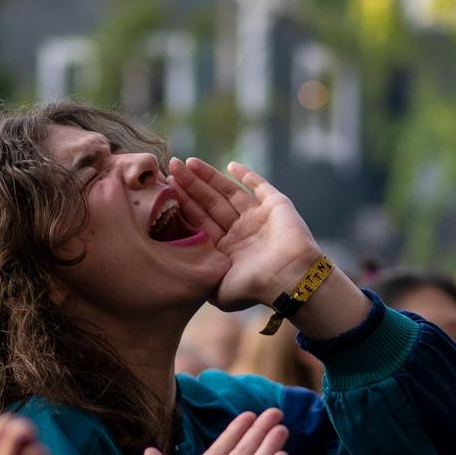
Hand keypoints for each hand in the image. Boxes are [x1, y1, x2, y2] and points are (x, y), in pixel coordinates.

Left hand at [169, 157, 321, 310]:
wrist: (289, 278)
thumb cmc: (253, 287)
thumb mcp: (218, 291)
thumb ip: (201, 280)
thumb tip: (179, 275)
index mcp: (225, 250)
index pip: (199, 221)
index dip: (183, 204)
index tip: (166, 188)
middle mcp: (240, 232)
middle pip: (209, 203)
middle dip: (191, 185)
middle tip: (171, 166)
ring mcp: (257, 218)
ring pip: (228, 192)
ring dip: (209, 177)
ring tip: (189, 162)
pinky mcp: (275, 206)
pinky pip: (259, 186)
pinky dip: (247, 176)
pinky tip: (229, 166)